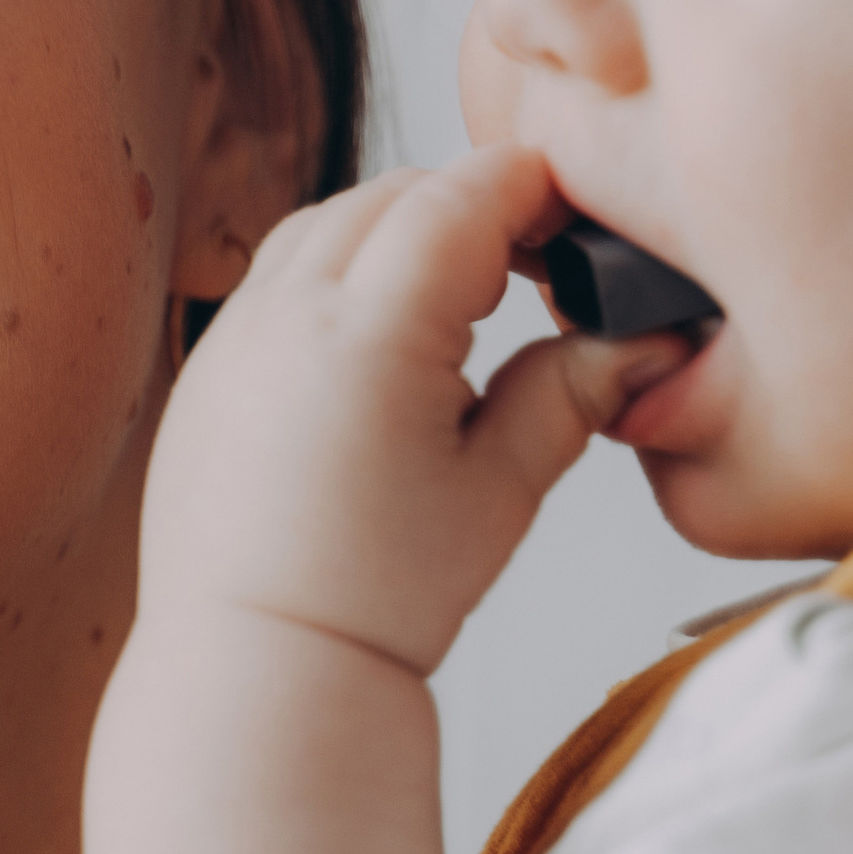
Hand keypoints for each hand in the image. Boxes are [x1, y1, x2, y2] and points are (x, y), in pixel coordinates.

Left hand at [141, 147, 681, 674]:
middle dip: (467, 204)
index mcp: (368, 336)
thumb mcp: (502, 491)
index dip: (526, 187)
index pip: (458, 202)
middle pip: (393, 196)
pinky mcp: (209, 366)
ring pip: (327, 223)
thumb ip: (572, 393)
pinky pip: (276, 274)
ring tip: (462, 291)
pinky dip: (338, 268)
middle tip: (534, 254)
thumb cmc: (378, 599)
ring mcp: (235, 336)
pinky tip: (382, 330)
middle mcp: (287, 317)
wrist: (261, 666)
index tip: (573, 204)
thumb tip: (643, 341)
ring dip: (398, 228)